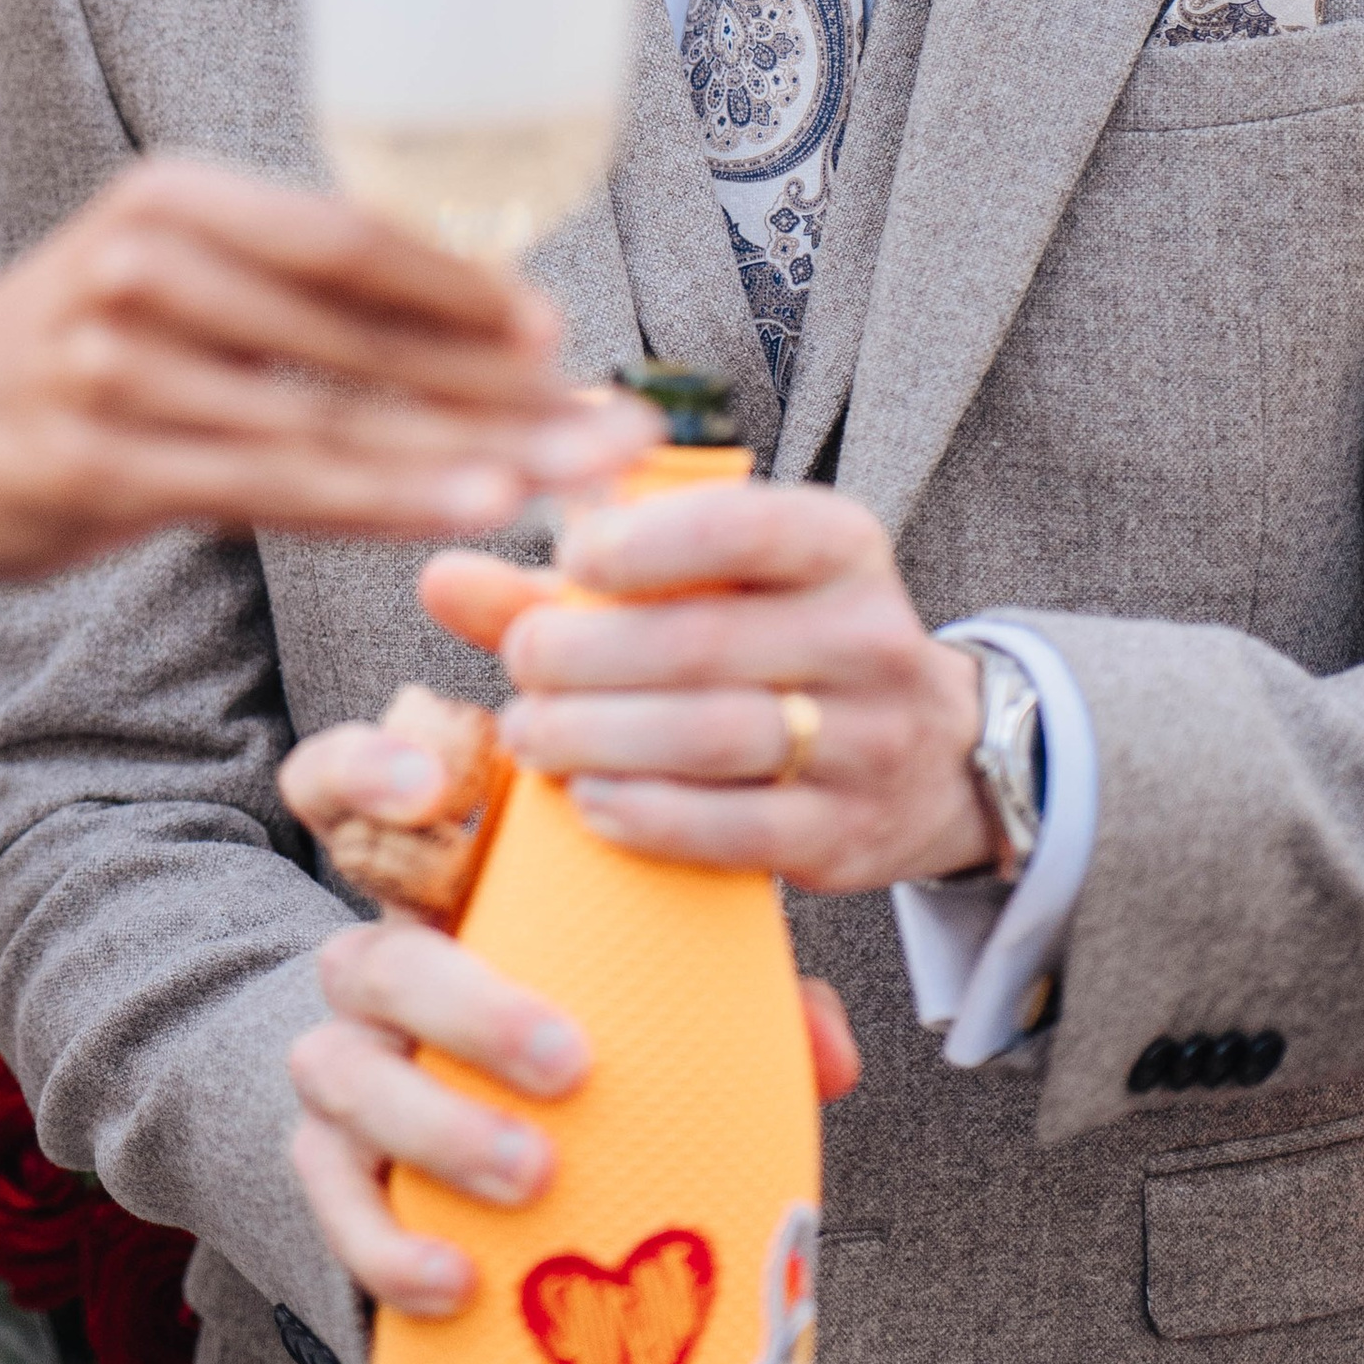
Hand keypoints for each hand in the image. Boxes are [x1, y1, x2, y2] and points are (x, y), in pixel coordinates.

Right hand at [0, 158, 615, 590]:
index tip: (563, 331)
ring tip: (581, 471)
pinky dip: (388, 499)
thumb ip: (272, 291)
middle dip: (508, 380)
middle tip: (620, 417)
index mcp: (172, 198)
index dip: (468, 287)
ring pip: (337, 415)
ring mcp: (120, 364)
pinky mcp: (104, 463)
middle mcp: (147, 263)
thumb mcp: (148, 289)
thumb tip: (445, 313)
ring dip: (476, 449)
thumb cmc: (43, 378)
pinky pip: (279, 485)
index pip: (353, 238)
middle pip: (366, 324)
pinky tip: (473, 505)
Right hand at [280, 708, 863, 1314]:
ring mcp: (346, 1064)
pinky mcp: (330, 1168)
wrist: (501, 1151)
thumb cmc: (588, 1029)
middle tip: (572, 1062)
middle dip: (467, 1005)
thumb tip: (830, 1054)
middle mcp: (378, 967)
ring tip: (537, 1176)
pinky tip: (457, 1280)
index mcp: (447, 893)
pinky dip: (385, 1242)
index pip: (351, 792)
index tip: (436, 788)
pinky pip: (330, 1198)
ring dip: (438, 1126)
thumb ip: (742, 996)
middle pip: (373, 957)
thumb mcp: (657, 990)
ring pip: (338, 1073)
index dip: (366, 773)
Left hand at [425, 478, 990, 891]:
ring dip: (601, 739)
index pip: (744, 529)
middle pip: (705, 643)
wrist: (924, 754)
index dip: (644, 543)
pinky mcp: (847, 834)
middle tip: (521, 665)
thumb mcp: (706, 588)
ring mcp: (868, 741)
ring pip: (718, 737)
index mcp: (837, 545)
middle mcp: (867, 636)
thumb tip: (439, 578)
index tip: (570, 560)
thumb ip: (572, 586)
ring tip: (530, 737)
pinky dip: (650, 816)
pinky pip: (740, 829)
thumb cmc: (772, 644)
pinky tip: (589, 802)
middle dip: (587, 656)